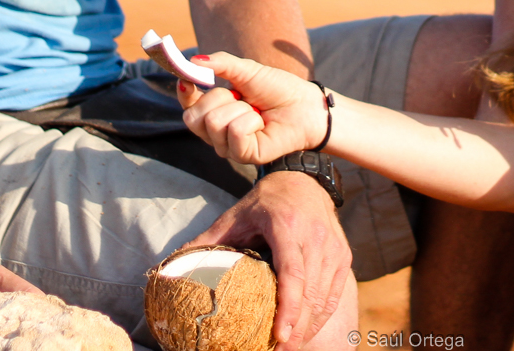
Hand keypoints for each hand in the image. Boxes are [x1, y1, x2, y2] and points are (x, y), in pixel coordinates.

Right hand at [178, 52, 327, 164]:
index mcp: (214, 111)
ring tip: (256, 112)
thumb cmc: (276, 88)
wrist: (304, 105)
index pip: (187, 107)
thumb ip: (219, 64)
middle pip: (193, 117)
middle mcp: (216, 133)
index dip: (184, 94)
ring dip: (240, 109)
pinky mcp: (243, 156)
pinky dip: (252, 121)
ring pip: (214, 123)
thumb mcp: (246, 70)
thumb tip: (192, 60)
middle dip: (218, 99)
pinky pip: (236, 132)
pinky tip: (262, 124)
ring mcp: (228, 147)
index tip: (187, 80)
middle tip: (241, 97)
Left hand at [183, 170, 350, 350]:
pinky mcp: (343, 254)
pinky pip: (335, 292)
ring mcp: (333, 246)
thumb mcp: (233, 217)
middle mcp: (315, 236)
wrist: (302, 179)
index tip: (279, 336)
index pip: (293, 274)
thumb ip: (206, 242)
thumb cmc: (264, 201)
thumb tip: (171, 268)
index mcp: (286, 226)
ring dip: (309, 327)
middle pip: (311, 293)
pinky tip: (305, 331)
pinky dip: (321, 316)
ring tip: (289, 347)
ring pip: (325, 297)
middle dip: (297, 329)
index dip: (288, 308)